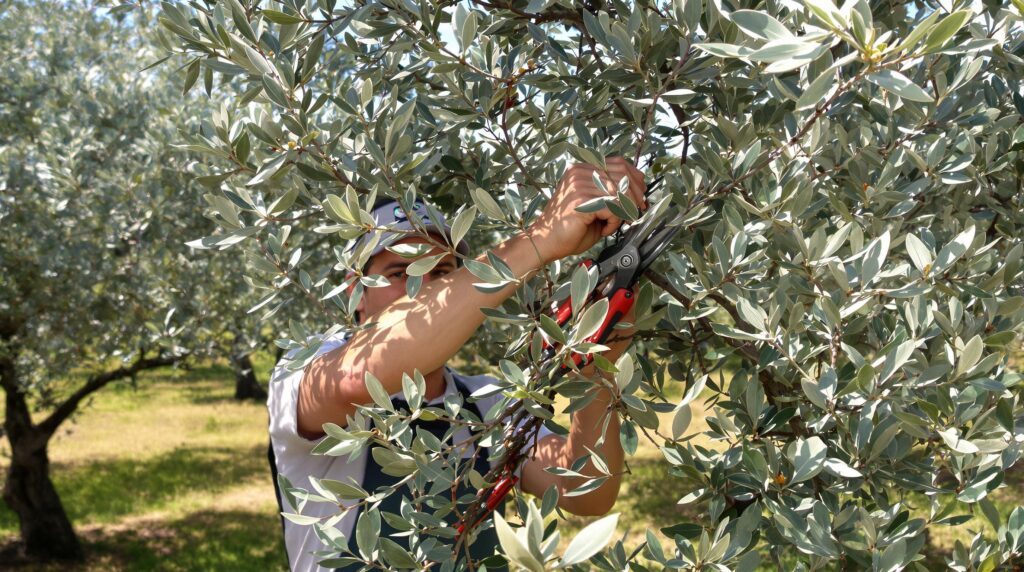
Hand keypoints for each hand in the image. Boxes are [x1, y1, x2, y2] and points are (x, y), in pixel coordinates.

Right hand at [527, 157, 646, 263]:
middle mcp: (579, 172)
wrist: (546, 243)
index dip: (635, 180)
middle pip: (623, 174)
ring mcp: (579, 185)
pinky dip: (615, 222)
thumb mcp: (595, 204)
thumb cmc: (571, 228)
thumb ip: (611, 192)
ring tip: (613, 224)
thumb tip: (639, 189)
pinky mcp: (581, 201)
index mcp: (581, 169)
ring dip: (624, 212)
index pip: (619, 164)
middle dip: (635, 196)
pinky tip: (605, 229)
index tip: (641, 198)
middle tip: (635, 213)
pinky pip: (613, 208)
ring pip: (620, 192)